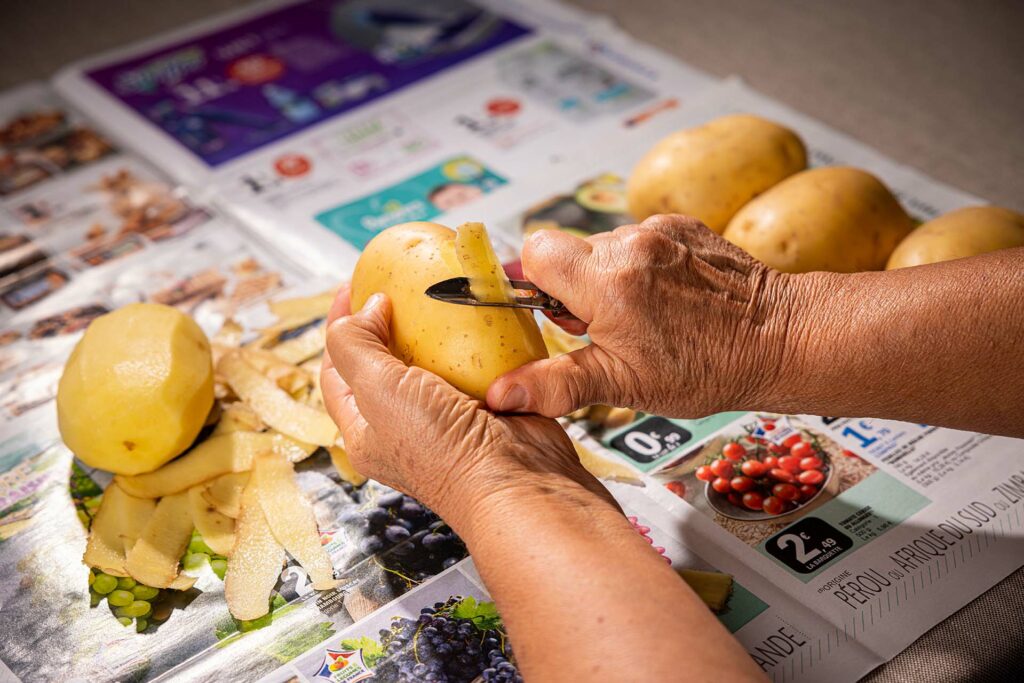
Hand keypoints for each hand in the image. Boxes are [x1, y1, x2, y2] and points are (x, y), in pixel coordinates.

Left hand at [320, 287, 611, 528]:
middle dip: (388, 321)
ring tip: (436, 292)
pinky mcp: (487, 405)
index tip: (353, 286)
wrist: (516, 482)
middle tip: (398, 283)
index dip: (340, 326)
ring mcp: (447, 414)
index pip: (337, 369)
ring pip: (432, 360)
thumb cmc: (440, 448)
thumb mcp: (377, 389)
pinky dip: (475, 340)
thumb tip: (366, 308)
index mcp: (366, 429)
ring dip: (434, 327)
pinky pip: (476, 364)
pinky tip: (477, 315)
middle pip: (384, 361)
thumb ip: (355, 345)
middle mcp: (403, 425)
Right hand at [487, 215, 795, 418]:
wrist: (780, 339)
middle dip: (575, 288)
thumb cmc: (707, 368)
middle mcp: (630, 245)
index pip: (535, 252)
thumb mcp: (622, 384)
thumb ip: (554, 383)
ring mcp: (660, 231)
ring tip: (644, 316)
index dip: (535, 283)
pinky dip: (642, 266)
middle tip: (608, 328)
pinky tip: (668, 298)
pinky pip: (640, 240)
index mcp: (607, 282)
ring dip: (609, 277)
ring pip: (604, 247)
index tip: (556, 313)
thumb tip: (500, 396)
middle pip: (569, 251)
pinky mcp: (683, 226)